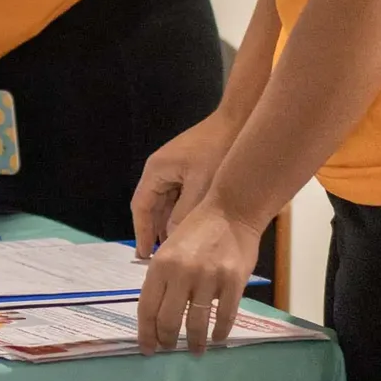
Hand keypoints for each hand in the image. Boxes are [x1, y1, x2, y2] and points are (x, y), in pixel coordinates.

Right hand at [130, 112, 243, 254]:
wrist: (240, 121)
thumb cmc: (218, 150)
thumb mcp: (201, 187)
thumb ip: (185, 214)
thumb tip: (175, 241)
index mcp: (156, 170)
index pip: (141, 207)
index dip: (141, 232)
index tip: (144, 255)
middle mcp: (161, 170)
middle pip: (152, 207)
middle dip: (156, 232)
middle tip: (161, 259)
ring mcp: (175, 169)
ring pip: (167, 204)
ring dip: (171, 224)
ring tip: (177, 250)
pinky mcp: (190, 170)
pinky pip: (180, 197)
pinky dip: (183, 213)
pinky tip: (192, 230)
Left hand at [136, 201, 262, 355]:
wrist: (231, 211)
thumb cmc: (197, 230)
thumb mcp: (169, 250)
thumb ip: (162, 279)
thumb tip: (156, 314)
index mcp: (160, 265)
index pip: (147, 308)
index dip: (145, 333)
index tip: (147, 349)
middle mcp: (181, 273)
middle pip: (168, 320)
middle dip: (167, 340)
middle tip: (169, 349)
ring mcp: (209, 278)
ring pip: (196, 323)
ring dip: (194, 342)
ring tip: (194, 350)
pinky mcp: (233, 282)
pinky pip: (225, 316)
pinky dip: (220, 332)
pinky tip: (217, 338)